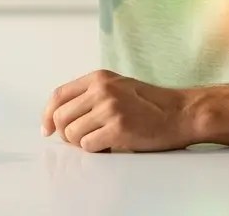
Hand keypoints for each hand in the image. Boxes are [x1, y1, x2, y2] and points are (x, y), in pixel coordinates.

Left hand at [41, 70, 196, 152]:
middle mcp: (101, 90)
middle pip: (61, 118)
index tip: (47, 130)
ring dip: (84, 144)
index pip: (58, 95)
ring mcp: (109, 108)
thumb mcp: (118, 87)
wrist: (181, 113)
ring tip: (103, 140)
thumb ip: (91, 95)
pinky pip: (89, 146)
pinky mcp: (117, 128)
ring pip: (72, 134)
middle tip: (83, 140)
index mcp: (99, 78)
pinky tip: (112, 145)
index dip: (47, 115)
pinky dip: (98, 150)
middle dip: (67, 134)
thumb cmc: (152, 104)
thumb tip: (59, 118)